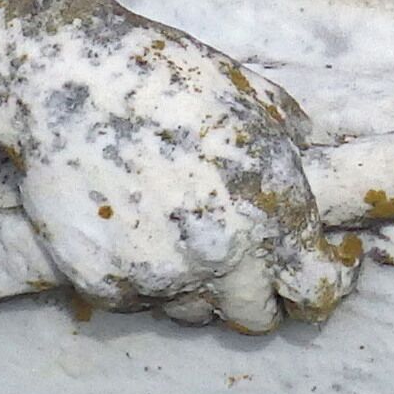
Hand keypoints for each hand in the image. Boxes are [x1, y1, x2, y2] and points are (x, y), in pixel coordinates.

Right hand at [5, 25, 356, 331]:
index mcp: (270, 211)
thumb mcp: (254, 95)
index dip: (327, 282)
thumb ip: (290, 141)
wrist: (66, 80)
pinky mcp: (103, 284)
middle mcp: (221, 257)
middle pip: (255, 318)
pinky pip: (137, 298)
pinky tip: (133, 226)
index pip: (319, 291)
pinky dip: (142, 275)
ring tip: (179, 233)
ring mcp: (158, 276)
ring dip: (197, 286)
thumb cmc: (167, 75)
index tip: (321, 266)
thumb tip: (307, 156)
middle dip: (259, 295)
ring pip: (192, 310)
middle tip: (244, 260)